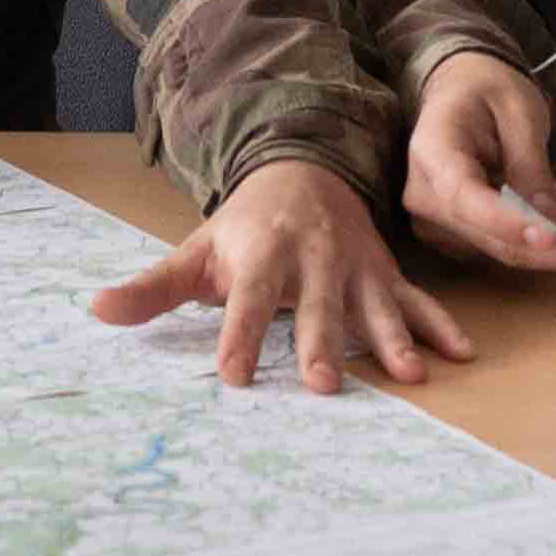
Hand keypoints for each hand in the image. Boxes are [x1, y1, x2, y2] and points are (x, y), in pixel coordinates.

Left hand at [93, 156, 474, 395]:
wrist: (304, 170)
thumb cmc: (244, 226)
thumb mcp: (196, 250)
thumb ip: (152, 288)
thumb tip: (96, 310)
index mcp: (262, 253)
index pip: (247, 299)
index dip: (239, 335)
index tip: (234, 376)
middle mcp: (313, 259)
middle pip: (316, 306)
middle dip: (322, 343)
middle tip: (325, 385)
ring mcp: (355, 267)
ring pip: (375, 305)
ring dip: (392, 339)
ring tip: (410, 375)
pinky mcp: (385, 274)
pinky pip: (417, 300)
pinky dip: (439, 325)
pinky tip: (460, 354)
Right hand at [396, 49, 555, 271]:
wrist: (460, 91)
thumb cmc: (487, 91)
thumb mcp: (519, 112)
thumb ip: (531, 164)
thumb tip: (551, 218)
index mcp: (432, 152)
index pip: (464, 197)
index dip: (507, 222)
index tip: (553, 236)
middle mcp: (423, 195)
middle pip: (487, 237)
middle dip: (546, 249)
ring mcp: (435, 221)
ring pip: (499, 250)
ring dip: (549, 244)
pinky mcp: (455, 235)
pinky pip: (501, 246)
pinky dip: (538, 238)